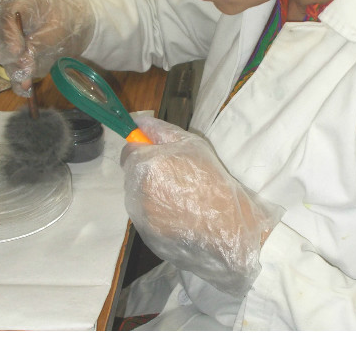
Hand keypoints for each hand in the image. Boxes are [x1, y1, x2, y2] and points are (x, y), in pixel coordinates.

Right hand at [0, 0, 94, 96]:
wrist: (66, 20)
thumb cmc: (62, 18)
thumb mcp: (54, 28)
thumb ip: (37, 44)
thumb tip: (23, 64)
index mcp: (16, 2)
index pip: (4, 18)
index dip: (9, 36)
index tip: (17, 52)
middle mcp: (4, 19)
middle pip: (0, 41)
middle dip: (12, 59)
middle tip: (26, 72)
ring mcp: (4, 38)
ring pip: (3, 58)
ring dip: (15, 72)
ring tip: (27, 85)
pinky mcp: (10, 54)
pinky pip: (10, 68)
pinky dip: (17, 79)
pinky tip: (25, 89)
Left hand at [120, 116, 282, 296]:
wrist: (226, 226)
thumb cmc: (212, 180)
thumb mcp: (192, 145)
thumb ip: (160, 131)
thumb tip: (137, 122)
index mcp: (145, 165)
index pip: (128, 151)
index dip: (143, 150)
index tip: (160, 154)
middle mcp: (136, 190)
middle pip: (133, 174)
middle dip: (149, 172)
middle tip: (178, 177)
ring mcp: (140, 215)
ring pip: (138, 196)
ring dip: (152, 193)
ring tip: (181, 197)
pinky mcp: (146, 233)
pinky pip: (145, 216)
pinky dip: (157, 213)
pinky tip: (179, 214)